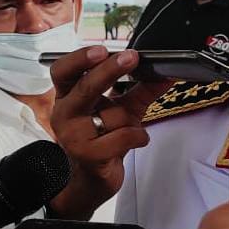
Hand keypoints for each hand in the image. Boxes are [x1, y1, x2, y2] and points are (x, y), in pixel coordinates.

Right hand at [47, 47, 168, 218]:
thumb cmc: (105, 137)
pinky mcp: (89, 156)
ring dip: (130, 118)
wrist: (94, 178)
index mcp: (68, 96)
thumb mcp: (123, 108)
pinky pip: (122, 136)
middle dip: (109, 71)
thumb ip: (142, 89)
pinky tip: (138, 138)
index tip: (103, 49)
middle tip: (132, 57)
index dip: (79, 59)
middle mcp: (65, 113)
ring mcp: (74, 136)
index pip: (63, 71)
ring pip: (111, 114)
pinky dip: (138, 135)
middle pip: (84, 87)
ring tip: (133, 125)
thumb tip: (165, 70)